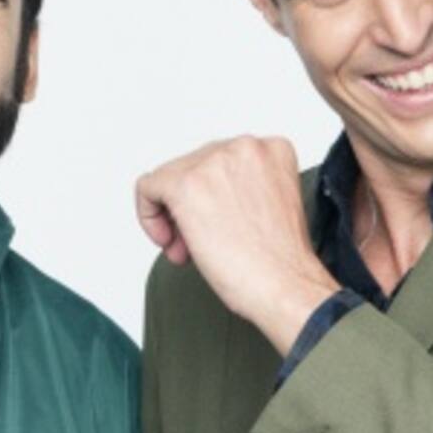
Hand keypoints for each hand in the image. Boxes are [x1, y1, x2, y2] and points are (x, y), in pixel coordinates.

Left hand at [136, 136, 338, 353]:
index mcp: (271, 148)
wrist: (284, 285)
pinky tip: (166, 239)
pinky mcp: (186, 185)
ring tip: (186, 248)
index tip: (214, 224)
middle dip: (189, 208)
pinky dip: (149, 215)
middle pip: (192, 167)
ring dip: (172, 216)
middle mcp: (243, 147)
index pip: (220, 162)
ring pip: (169, 178)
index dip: (212, 197)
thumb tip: (201, 196)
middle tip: (196, 244)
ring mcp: (214, 162)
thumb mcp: (268, 205)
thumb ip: (238, 188)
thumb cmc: (281, 261)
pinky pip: (147, 188)